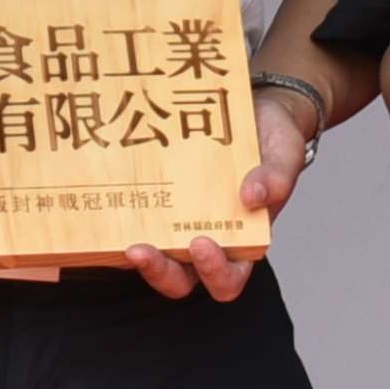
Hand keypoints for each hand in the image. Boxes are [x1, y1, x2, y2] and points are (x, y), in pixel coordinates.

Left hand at [130, 76, 315, 297]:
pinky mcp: (157, 200)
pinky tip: (104, 194)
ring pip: (151, 255)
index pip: (228, 279)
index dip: (213, 272)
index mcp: (243, 242)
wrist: (256, 109)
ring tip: (117, 230)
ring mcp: (177, 223)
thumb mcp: (284, 155)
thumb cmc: (273, 141)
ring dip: (131, 251)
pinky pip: (134, 217)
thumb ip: (276, 178)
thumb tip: (253, 198)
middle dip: (158, 271)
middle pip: (179, 279)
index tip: (201, 243)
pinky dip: (118, 213)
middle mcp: (206, 240)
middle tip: (140, 249)